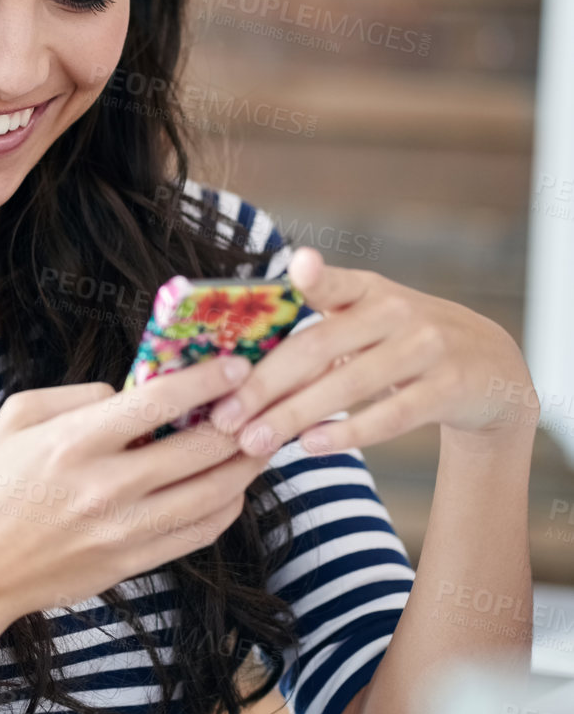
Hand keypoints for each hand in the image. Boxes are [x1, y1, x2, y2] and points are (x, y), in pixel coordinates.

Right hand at [0, 355, 273, 621]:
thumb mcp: (14, 419)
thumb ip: (75, 396)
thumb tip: (128, 392)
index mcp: (73, 442)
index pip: (158, 402)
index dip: (206, 379)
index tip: (235, 365)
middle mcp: (106, 486)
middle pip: (200, 447)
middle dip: (238, 419)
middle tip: (255, 403)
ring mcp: (124, 530)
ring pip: (212, 492)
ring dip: (244, 464)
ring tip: (256, 443)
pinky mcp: (133, 563)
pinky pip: (200, 532)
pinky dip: (226, 506)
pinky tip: (229, 488)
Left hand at [204, 246, 537, 455]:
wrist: (491, 369)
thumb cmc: (401, 345)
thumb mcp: (366, 320)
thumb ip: (313, 330)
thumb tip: (237, 366)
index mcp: (367, 289)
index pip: (334, 281)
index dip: (315, 275)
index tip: (296, 268)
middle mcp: (397, 311)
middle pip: (319, 345)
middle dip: (265, 385)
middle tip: (223, 417)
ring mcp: (428, 348)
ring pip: (349, 384)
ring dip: (294, 416)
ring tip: (253, 441)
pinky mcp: (450, 387)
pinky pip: (392, 414)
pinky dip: (349, 432)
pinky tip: (311, 445)